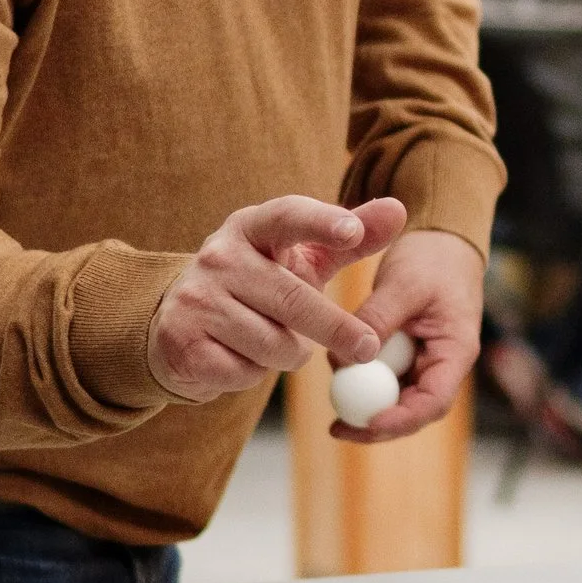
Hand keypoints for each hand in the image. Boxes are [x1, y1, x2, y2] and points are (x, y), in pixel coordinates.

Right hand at [147, 195, 405, 402]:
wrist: (182, 323)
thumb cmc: (260, 284)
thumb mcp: (302, 257)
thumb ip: (351, 237)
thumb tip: (399, 209)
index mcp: (250, 227)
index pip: (288, 216)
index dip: (321, 222)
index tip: (352, 231)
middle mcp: (218, 256)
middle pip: (292, 298)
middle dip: (335, 328)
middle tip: (367, 348)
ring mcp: (196, 298)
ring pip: (273, 343)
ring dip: (286, 354)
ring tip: (270, 341)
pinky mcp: (183, 341)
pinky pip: (244, 371)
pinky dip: (253, 373)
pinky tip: (238, 357)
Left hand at [331, 227, 482, 442]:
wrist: (440, 246)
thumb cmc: (432, 260)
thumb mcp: (404, 284)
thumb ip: (378, 319)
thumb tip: (346, 357)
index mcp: (456, 352)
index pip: (435, 399)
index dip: (403, 418)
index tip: (369, 422)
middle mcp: (442, 366)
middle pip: (413, 411)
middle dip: (376, 426)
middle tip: (339, 429)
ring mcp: (423, 365)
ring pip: (395, 401)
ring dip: (365, 409)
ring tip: (334, 413)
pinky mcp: (404, 359)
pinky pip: (382, 381)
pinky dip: (361, 384)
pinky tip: (338, 378)